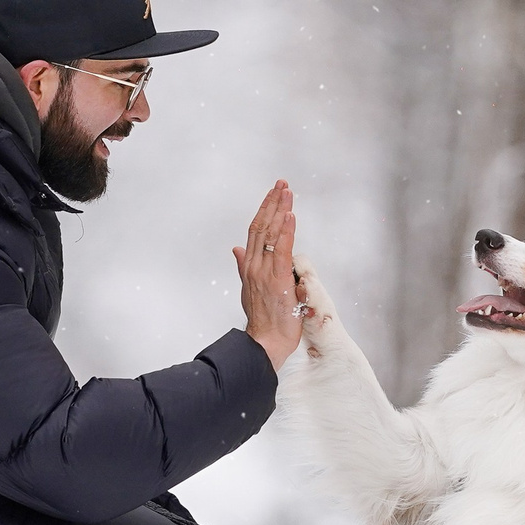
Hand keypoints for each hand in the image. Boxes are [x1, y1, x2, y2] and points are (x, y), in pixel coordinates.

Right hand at [233, 180, 301, 369]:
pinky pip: (282, 249)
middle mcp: (254, 265)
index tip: (273, 193)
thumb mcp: (248, 287)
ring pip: (271, 233)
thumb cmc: (261, 318)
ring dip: (280, 209)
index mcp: (248, 265)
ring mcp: (264, 271)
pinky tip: (289, 215)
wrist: (264, 341)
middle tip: (282, 183)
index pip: (255, 230)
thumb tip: (235, 249)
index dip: (264, 209)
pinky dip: (286, 230)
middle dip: (272, 202)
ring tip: (287, 191)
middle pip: (262, 226)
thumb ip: (242, 265)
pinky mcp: (278, 278)